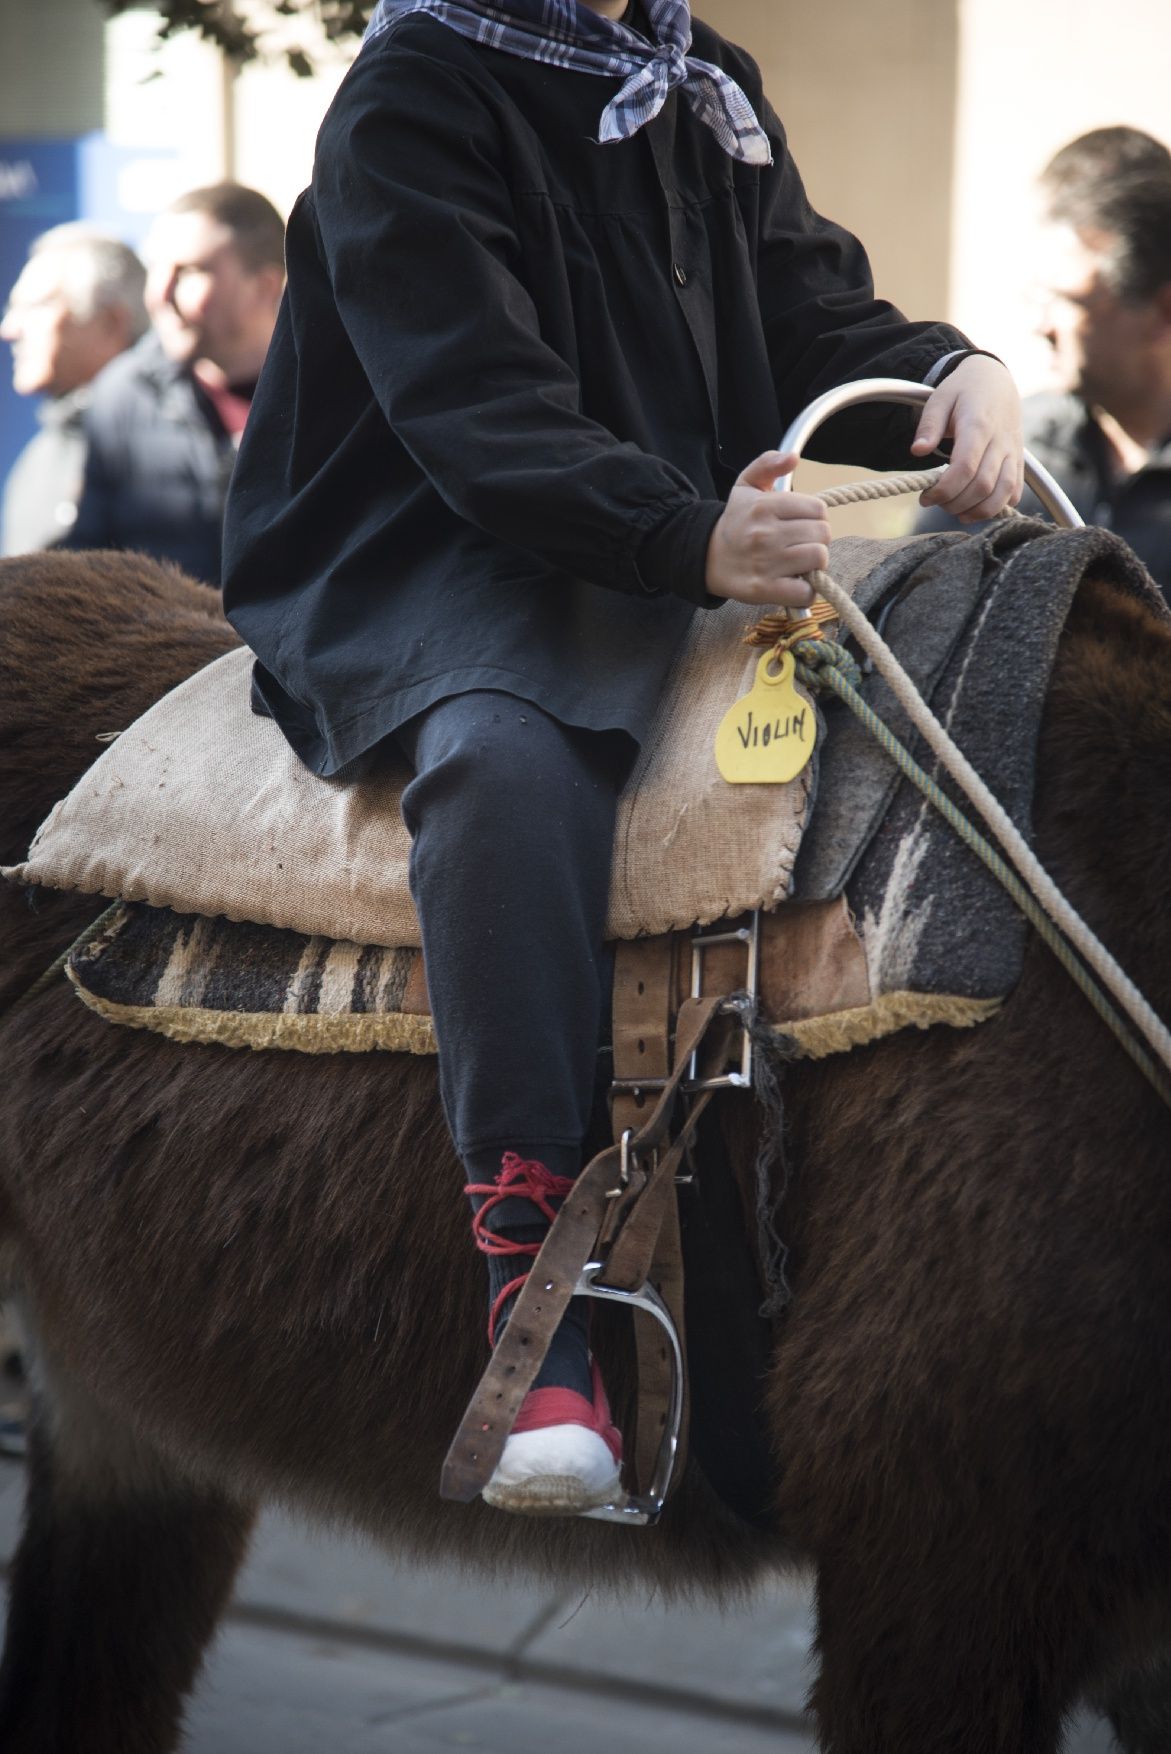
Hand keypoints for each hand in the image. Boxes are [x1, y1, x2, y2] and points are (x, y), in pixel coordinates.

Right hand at [705, 451, 830, 605]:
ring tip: (798, 562)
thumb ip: (768, 464)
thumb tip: (793, 457)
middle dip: (816, 539)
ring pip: (818, 558)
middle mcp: (765, 534)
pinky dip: (805, 591)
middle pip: (822, 533)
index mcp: (764, 506)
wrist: (706, 558)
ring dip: (813, 563)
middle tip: (800, 543)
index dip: (814, 517)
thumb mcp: (746, 485)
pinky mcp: (764, 590)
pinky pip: (805, 592)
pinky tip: (794, 583)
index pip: (818, 508)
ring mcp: (766, 563)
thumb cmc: (735, 521)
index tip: (801, 523)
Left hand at [912, 355, 1023, 521]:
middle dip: (956, 503)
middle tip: (936, 503)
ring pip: (1004, 492)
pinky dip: (998, 507)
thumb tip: (917, 451)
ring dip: (978, 511)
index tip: (925, 497)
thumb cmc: (962, 391)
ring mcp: (1013, 452)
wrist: (995, 381)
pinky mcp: (1019, 461)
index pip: (965, 467)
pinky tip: (976, 507)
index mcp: (978, 425)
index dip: (944, 489)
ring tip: (956, 512)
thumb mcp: (939, 399)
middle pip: (983, 485)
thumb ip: (929, 425)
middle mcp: (1001, 440)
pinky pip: (1015, 491)